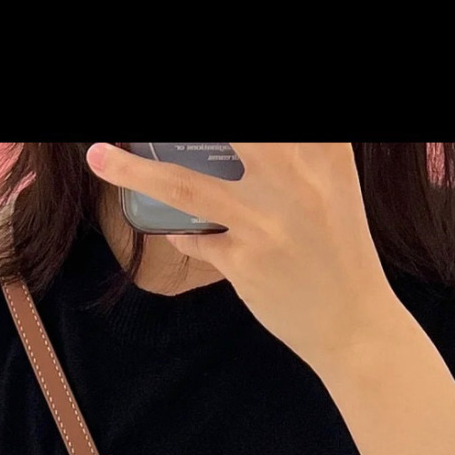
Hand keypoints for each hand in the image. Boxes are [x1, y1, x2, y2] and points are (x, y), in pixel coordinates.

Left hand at [86, 141, 399, 375]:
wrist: (356, 325)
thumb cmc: (339, 250)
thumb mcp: (333, 188)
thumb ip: (296, 157)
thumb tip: (227, 150)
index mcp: (324, 154)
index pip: (272, 129)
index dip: (234, 131)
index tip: (208, 134)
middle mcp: (297, 179)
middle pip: (230, 136)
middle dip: (177, 131)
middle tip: (123, 135)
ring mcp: (267, 221)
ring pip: (183, 184)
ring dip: (133, 170)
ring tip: (98, 155)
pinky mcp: (246, 261)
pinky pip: (194, 238)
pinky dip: (183, 233)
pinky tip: (179, 231)